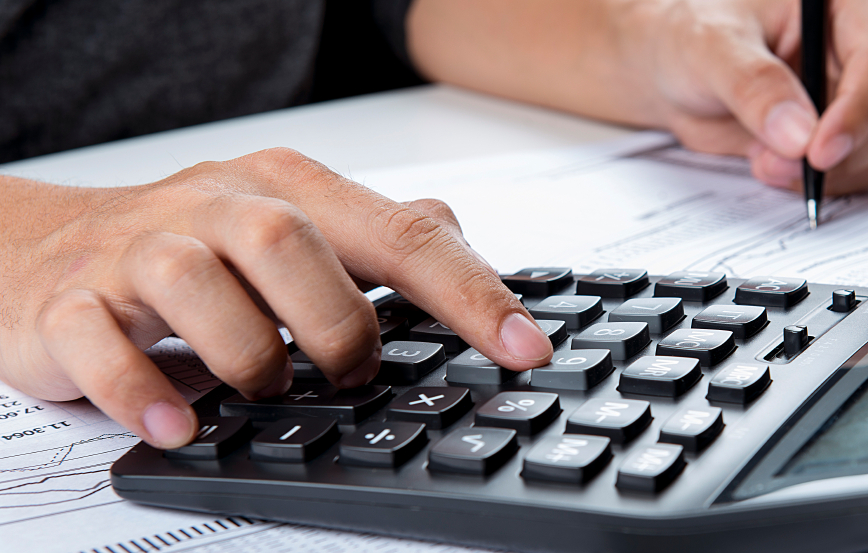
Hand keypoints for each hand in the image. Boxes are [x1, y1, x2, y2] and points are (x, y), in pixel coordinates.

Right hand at [0, 148, 552, 448]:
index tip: (523, 347)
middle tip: (349, 373)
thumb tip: (460, 243)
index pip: (399, 233)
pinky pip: (103, 344)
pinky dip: (146, 392)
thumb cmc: (194, 243)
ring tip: (267, 390)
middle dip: (337, 326)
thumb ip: (378, 236)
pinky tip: (180, 423)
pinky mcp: (73, 302)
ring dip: (250, 357)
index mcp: (288, 189)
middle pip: (292, 245)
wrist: (45, 248)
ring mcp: (139, 250)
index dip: (469, 293)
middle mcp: (216, 206)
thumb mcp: (294, 222)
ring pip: (198, 284)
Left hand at [635, 0, 867, 193]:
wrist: (670, 71)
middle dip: (839, 154)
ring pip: (865, 150)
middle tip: (780, 166)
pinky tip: (771, 169)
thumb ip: (753, 86)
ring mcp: (843, 98)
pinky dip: (811, 180)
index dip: (856, 111)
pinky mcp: (826, 134)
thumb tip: (797, 134)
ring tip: (764, 165)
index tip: (820, 151)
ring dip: (825, 173)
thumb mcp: (712, 48)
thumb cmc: (692, 39)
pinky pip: (843, 169)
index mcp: (842, 10)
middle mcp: (851, 55)